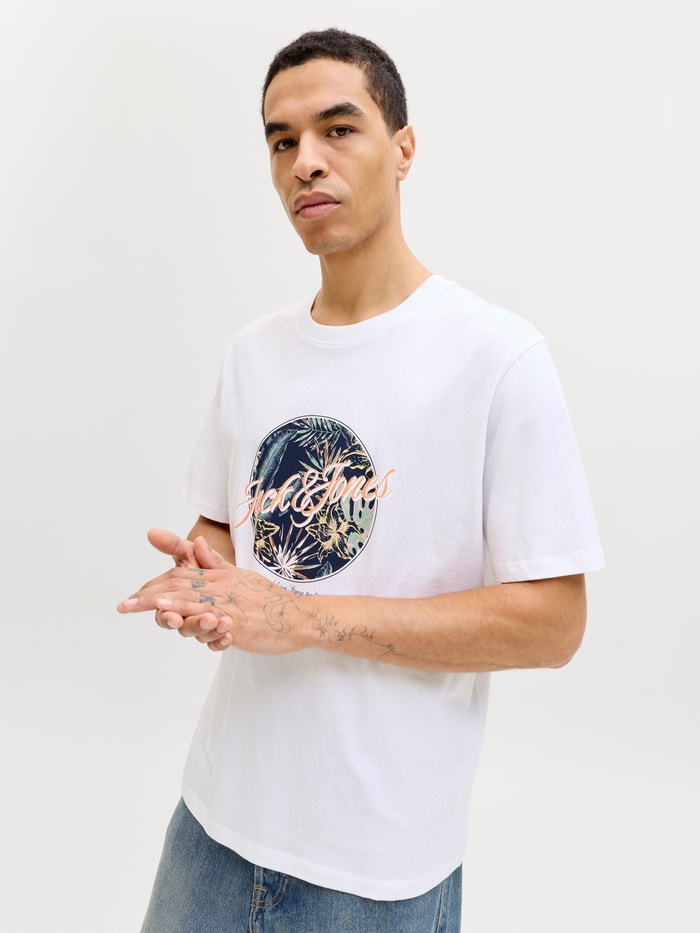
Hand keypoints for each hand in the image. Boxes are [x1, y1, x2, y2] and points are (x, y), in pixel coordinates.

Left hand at [118, 534, 311, 654]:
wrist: (297, 616)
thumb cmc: (267, 600)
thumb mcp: (239, 576)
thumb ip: (214, 563)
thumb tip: (197, 543)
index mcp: (218, 576)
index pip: (181, 575)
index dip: (156, 584)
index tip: (134, 596)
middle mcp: (221, 586)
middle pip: (180, 586)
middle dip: (150, 596)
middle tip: (124, 605)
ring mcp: (229, 604)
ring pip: (193, 601)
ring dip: (168, 604)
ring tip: (145, 605)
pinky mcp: (239, 623)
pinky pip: (213, 619)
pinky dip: (194, 617)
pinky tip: (179, 619)